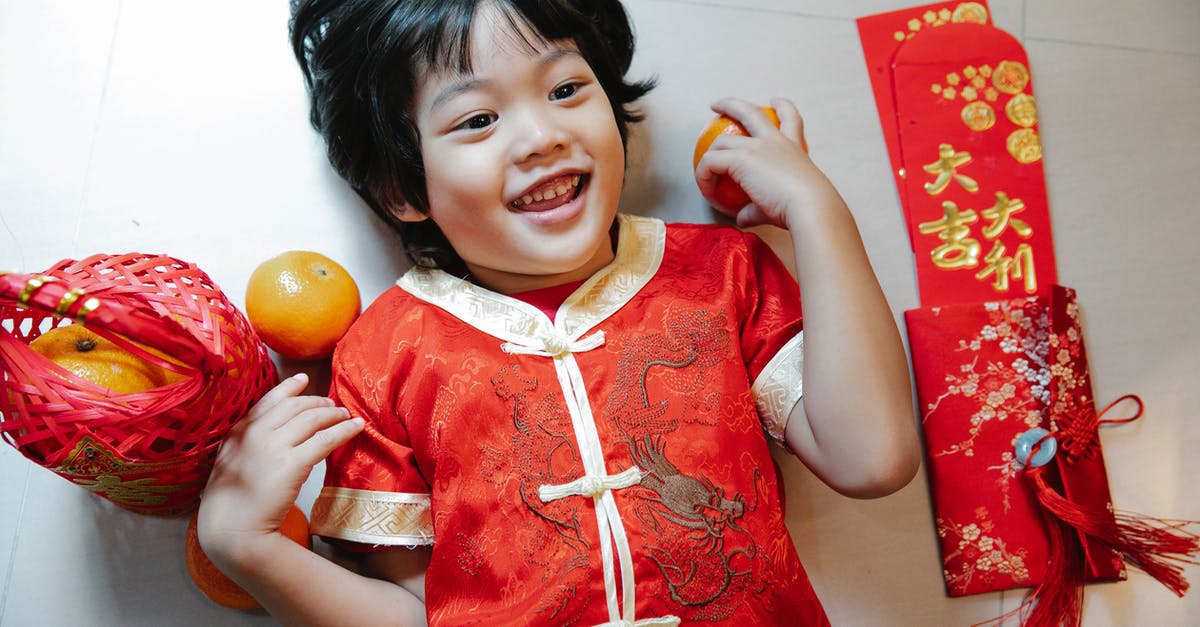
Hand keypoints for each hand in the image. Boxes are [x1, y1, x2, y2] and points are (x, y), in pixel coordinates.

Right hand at [197, 373, 363, 563]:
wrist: (231, 528)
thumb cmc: (232, 502)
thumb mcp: (231, 462)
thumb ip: (249, 443)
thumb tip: (275, 433)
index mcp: (239, 432)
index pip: (269, 401)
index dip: (289, 388)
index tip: (303, 379)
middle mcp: (255, 433)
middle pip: (296, 407)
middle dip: (317, 402)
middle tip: (333, 405)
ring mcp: (273, 447)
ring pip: (313, 419)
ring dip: (334, 414)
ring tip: (346, 415)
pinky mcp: (292, 464)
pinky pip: (325, 439)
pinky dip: (344, 430)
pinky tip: (356, 427)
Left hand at [695, 97, 840, 229]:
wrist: (810, 207)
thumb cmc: (802, 209)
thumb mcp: (783, 203)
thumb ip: (757, 209)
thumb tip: (743, 217)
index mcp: (793, 147)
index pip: (790, 119)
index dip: (782, 107)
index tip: (774, 101)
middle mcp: (775, 141)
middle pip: (750, 112)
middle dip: (730, 104)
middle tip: (716, 105)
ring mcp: (756, 147)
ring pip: (721, 140)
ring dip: (709, 154)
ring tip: (702, 166)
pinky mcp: (740, 158)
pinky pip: (710, 162)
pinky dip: (704, 177)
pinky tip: (706, 191)